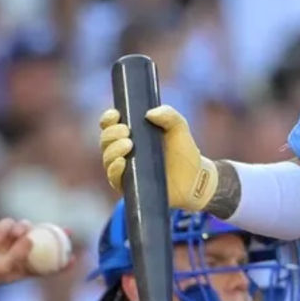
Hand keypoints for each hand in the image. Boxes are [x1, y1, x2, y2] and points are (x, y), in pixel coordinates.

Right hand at [0, 218, 70, 291]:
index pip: (47, 265)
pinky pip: (9, 222)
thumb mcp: (2, 268)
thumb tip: (34, 240)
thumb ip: (18, 256)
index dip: (62, 263)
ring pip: (27, 228)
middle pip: (44, 241)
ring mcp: (9, 240)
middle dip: (57, 235)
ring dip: (25, 228)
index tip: (75, 259)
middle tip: (68, 231)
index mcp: (23, 267)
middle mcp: (19, 252)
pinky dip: (6, 227)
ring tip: (15, 234)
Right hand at [98, 105, 218, 209]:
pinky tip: (122, 162)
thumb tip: (149, 114)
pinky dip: (114, 169)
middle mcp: (123, 151)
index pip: (110, 124)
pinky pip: (114, 178)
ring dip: (113, 150)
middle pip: (105, 140)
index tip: (115, 115)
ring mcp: (124, 169)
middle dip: (111, 133)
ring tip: (129, 144)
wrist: (194, 179)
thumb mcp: (179, 128)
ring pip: (107, 158)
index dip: (108, 118)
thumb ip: (169, 115)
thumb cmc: (183, 151)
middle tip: (126, 132)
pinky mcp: (128, 186)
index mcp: (132, 133)